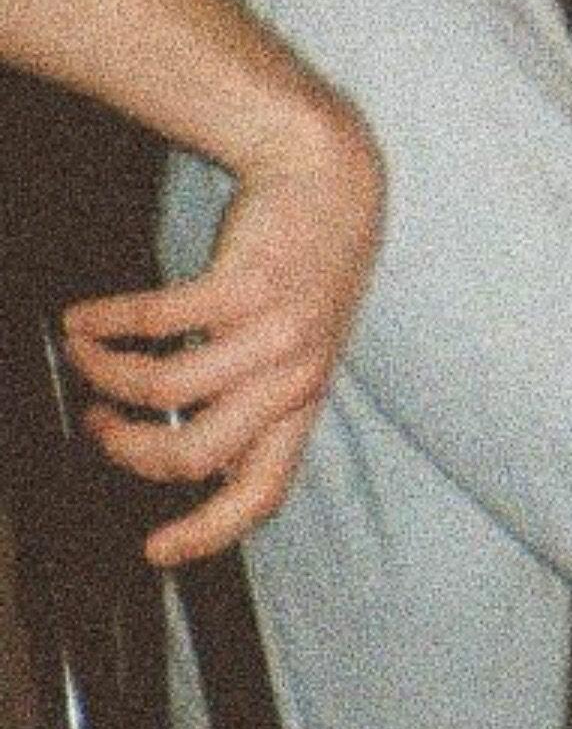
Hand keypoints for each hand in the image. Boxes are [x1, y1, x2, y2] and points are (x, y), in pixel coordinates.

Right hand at [62, 98, 383, 565]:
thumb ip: (254, 402)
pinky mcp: (248, 282)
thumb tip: (191, 459)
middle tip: (95, 425)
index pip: (263, 491)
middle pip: (194, 455)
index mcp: (303, 399)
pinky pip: (156, 322)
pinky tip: (83, 318)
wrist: (331, 177)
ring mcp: (275, 328)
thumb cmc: (303, 268)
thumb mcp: (297, 346)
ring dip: (106, 376)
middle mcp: (294, 372)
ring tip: (83, 357)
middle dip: (127, 450)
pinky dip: (106, 323)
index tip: (154, 551)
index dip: (208, 532)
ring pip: (164, 390)